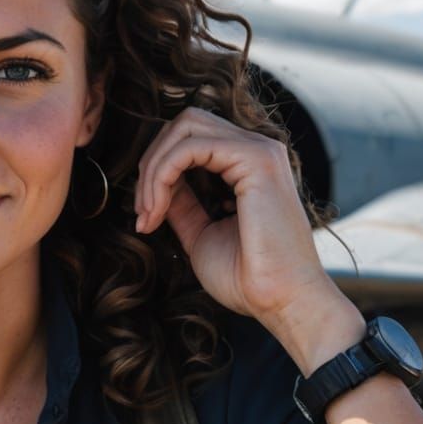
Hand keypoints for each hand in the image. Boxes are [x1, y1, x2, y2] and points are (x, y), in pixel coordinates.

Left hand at [134, 106, 337, 326]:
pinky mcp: (255, 159)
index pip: (190, 138)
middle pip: (185, 123)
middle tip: (142, 211)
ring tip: (147, 213)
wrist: (280, 300)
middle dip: (151, 162)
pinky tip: (158, 210)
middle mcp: (256, 149)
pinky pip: (189, 147)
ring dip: (153, 169)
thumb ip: (182, 204)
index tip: (145, 219)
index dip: (157, 171)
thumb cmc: (248, 278)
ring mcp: (259, 150)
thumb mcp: (201, 233)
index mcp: (248, 165)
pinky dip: (162, 175)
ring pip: (184, 128)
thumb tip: (156, 186)